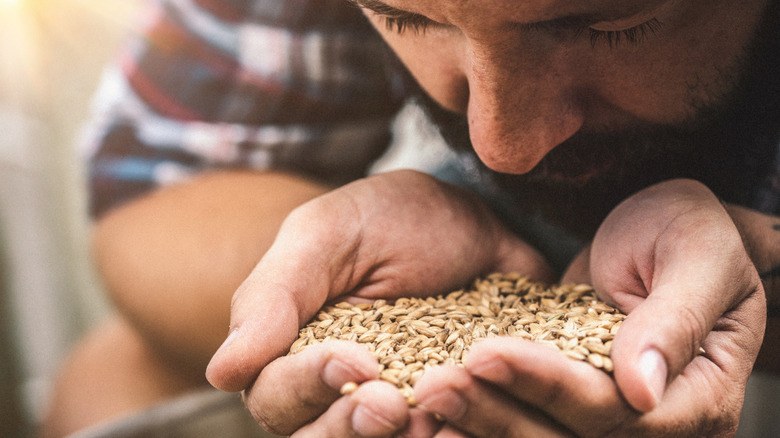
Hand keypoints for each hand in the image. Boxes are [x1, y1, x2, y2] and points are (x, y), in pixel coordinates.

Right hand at [205, 169, 553, 435]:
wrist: (475, 218)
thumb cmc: (393, 218)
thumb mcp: (329, 234)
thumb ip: (273, 296)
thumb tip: (223, 373)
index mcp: (292, 346)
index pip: (273, 394)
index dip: (306, 386)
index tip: (356, 360)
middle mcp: (334, 385)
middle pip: (313, 436)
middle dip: (346, 428)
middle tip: (389, 405)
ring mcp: (389, 400)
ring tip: (424, 416)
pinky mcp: (440, 408)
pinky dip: (440, 437)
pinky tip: (457, 421)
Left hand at [411, 178, 765, 436]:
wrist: (668, 231)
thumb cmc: (694, 231)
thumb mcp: (698, 256)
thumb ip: (674, 320)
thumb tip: (640, 390)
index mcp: (698, 398)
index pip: (612, 409)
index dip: (546, 386)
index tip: (486, 354)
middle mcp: (651, 423)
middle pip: (567, 437)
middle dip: (497, 412)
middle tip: (434, 384)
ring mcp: (609, 418)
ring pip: (540, 437)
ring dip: (480, 420)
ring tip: (426, 393)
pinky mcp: (572, 401)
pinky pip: (526, 416)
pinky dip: (483, 416)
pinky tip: (438, 410)